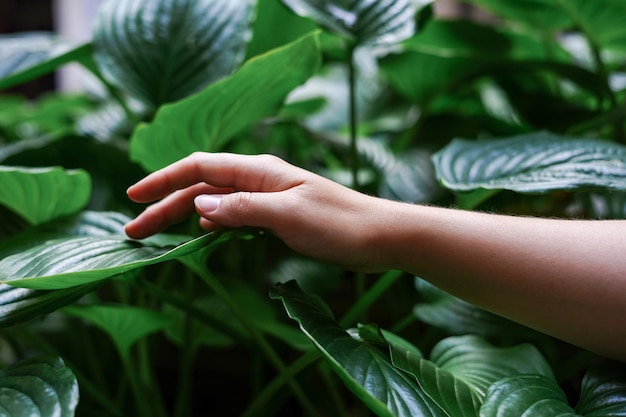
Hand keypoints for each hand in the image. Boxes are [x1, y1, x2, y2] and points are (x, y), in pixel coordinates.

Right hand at [125, 152, 387, 271]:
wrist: (378, 236)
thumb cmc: (339, 223)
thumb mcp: (288, 215)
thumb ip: (243, 209)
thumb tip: (200, 209)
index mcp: (259, 171)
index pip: (199, 168)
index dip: (163, 180)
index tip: (133, 196)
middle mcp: (258, 180)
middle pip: (200, 189)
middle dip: (165, 206)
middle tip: (133, 231)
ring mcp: (266, 198)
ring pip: (214, 205)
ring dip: (183, 217)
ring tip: (155, 235)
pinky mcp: (276, 217)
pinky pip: (233, 218)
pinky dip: (210, 227)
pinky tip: (199, 237)